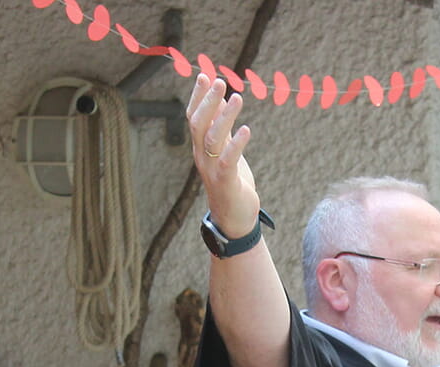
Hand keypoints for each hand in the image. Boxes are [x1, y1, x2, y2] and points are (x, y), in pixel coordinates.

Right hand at [187, 74, 259, 238]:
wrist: (234, 218)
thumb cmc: (231, 182)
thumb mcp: (225, 152)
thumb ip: (222, 129)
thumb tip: (223, 101)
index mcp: (201, 148)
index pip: (193, 118)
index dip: (198, 97)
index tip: (205, 76)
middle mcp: (202, 156)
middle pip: (199, 124)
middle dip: (208, 101)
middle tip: (220, 81)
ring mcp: (212, 170)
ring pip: (213, 138)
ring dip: (224, 116)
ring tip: (237, 97)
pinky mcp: (226, 182)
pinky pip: (228, 160)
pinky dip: (236, 144)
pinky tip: (246, 129)